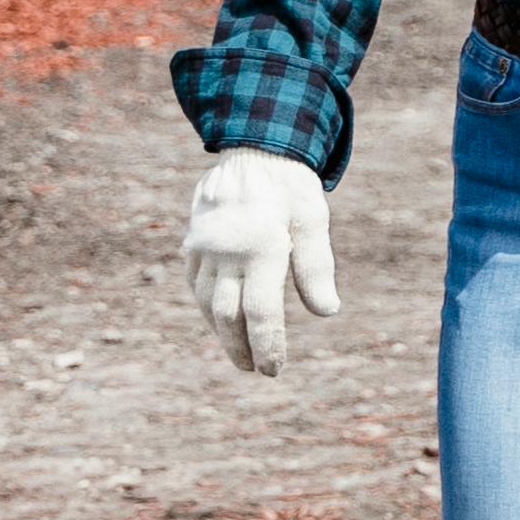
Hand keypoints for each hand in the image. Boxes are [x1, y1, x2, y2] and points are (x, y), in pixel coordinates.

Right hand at [183, 147, 337, 373]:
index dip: (267, 344)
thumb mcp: (313, 218)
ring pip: (208, 304)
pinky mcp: (192, 244)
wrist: (251, 149)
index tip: (274, 370)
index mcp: (261, 246)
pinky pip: (196, 286)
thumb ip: (317, 267)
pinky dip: (207, 310)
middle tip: (257, 371)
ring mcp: (204, 249)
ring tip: (240, 356)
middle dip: (241, 348)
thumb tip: (327, 312)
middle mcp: (226, 251)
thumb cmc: (290, 186)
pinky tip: (219, 324)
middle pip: (228, 315)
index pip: (260, 311)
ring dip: (221, 334)